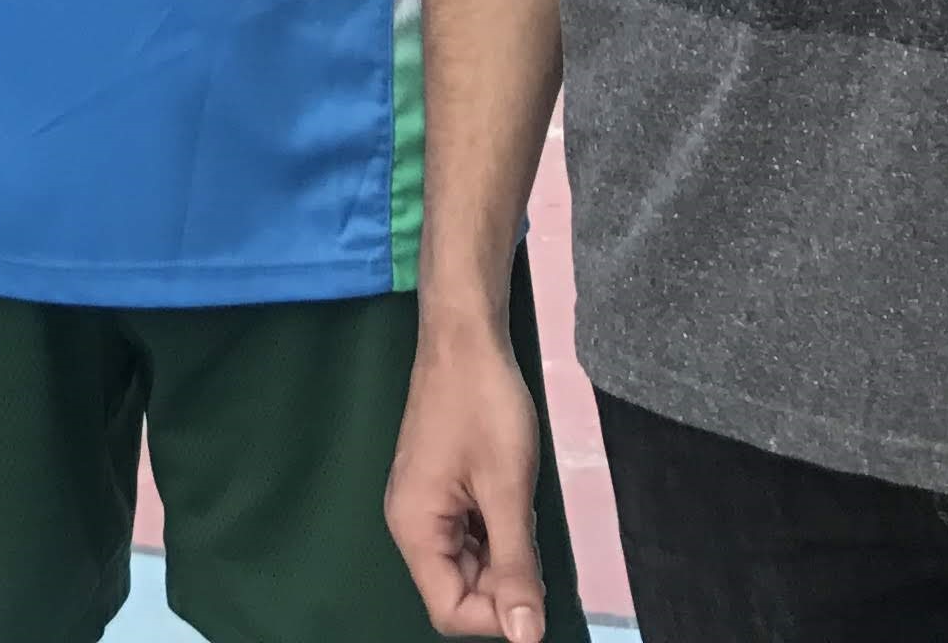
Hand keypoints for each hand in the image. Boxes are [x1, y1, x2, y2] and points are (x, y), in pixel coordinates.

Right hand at [386, 320, 550, 641]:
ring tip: (525, 513)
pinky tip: (514, 502)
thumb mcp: (507, 489)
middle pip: (458, 590)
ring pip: (468, 564)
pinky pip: (469, 535)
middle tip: (534, 540)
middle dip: (503, 584)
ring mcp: (425, 505)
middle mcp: (412, 524)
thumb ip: (516, 567)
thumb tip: (526, 637)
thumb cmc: (484, 406)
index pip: (449, 611)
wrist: (466, 336)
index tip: (535, 590)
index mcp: (415, 528)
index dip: (496, 616)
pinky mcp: (441, 489)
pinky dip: (497, 533)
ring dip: (504, 557)